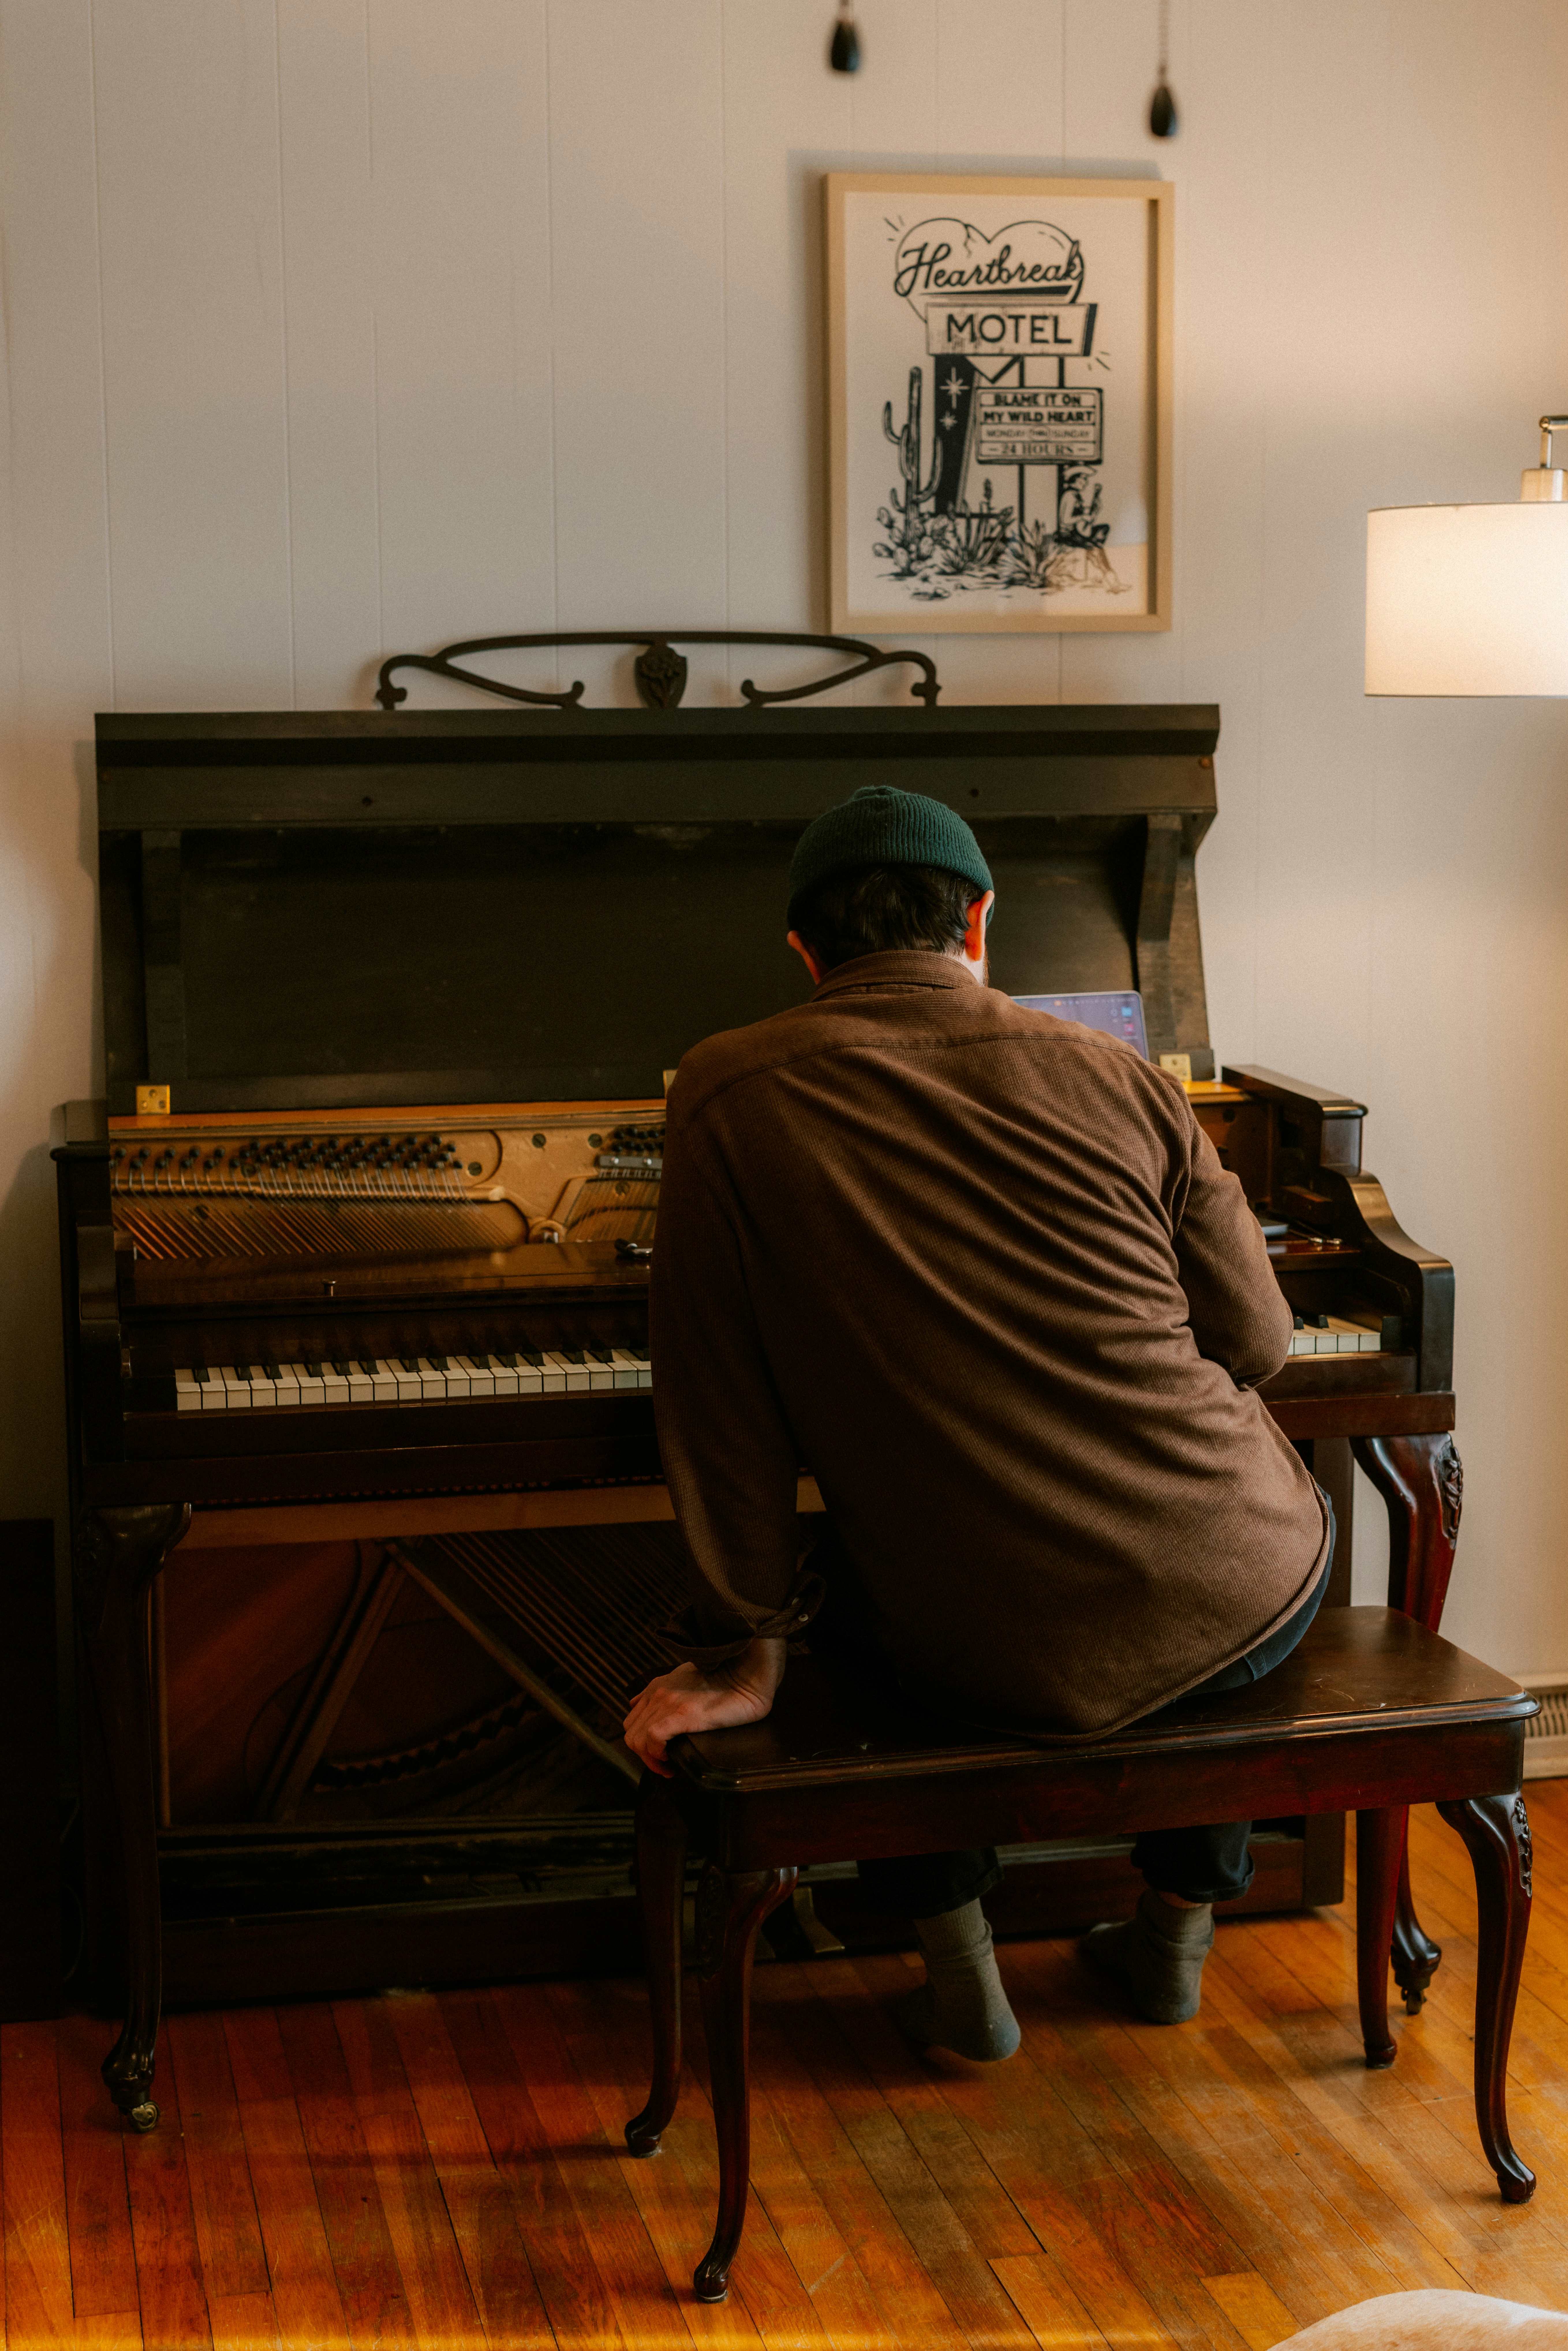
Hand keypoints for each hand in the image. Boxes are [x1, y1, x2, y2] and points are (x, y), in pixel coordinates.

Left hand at [622, 1638, 784, 1776]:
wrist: (746, 1672)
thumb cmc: (725, 1678)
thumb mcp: (688, 1679)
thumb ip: (668, 1691)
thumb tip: (652, 1705)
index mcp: (657, 1687)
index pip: (632, 1721)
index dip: (642, 1742)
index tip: (659, 1754)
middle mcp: (657, 1693)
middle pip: (631, 1734)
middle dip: (644, 1755)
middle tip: (665, 1765)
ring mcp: (667, 1703)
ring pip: (636, 1740)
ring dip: (650, 1760)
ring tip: (668, 1768)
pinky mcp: (681, 1714)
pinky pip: (652, 1739)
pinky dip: (657, 1754)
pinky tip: (671, 1759)